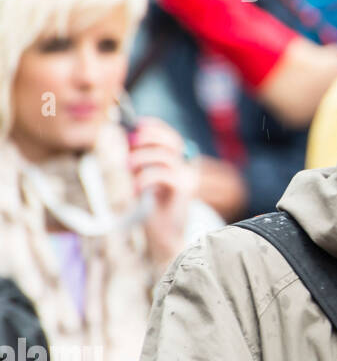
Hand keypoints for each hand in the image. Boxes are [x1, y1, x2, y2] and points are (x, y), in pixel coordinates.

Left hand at [129, 117, 197, 265]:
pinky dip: (145, 177)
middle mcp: (186, 167)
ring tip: (126, 167)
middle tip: (130, 142)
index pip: (170, 137)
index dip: (154, 128)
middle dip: (149, 137)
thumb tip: (124, 141)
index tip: (136, 124)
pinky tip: (135, 189)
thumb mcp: (143, 181)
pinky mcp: (183, 189)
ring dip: (142, 157)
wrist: (164, 236)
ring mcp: (187, 178)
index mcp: (178, 163)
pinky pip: (163, 174)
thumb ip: (138, 163)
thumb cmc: (152, 209)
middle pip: (172, 141)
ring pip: (165, 155)